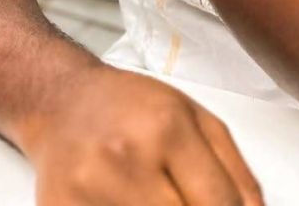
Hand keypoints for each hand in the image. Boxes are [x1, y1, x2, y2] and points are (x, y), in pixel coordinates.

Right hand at [23, 64, 264, 205]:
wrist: (62, 102)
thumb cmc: (130, 108)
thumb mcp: (197, 119)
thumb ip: (236, 173)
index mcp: (165, 127)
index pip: (219, 205)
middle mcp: (125, 158)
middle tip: (185, 199)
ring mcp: (87, 191)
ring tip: (159, 197)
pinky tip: (131, 203)